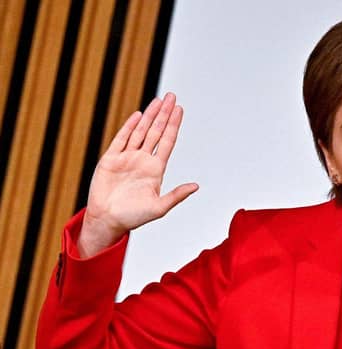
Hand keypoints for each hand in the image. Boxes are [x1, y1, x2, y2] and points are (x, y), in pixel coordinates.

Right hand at [78, 93, 197, 256]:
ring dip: (149, 116)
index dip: (173, 125)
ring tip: (158, 100)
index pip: (168, 141)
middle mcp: (143, 160)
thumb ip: (177, 195)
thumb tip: (196, 186)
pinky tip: (138, 115)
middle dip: (164, 114)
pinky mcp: (111, 159)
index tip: (180, 110)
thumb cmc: (134, 217)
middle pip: (156, 131)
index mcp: (155, 169)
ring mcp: (127, 158)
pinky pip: (121, 139)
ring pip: (140, 131)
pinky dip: (129, 127)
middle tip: (172, 96)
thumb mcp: (159, 207)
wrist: (108, 220)